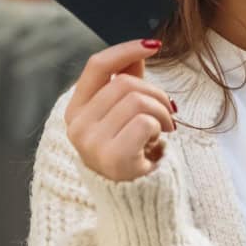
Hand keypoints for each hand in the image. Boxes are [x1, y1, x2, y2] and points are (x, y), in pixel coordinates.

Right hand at [66, 39, 177, 182]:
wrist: (135, 201)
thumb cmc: (131, 153)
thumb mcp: (124, 115)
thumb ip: (127, 83)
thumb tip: (139, 50)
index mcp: (76, 110)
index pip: (97, 65)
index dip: (126, 50)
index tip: (153, 44)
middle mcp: (78, 125)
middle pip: (124, 83)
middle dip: (156, 94)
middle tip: (169, 112)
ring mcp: (91, 142)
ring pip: (136, 101)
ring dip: (162, 112)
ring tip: (165, 128)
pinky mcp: (112, 157)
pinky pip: (145, 122)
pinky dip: (159, 128)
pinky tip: (158, 142)